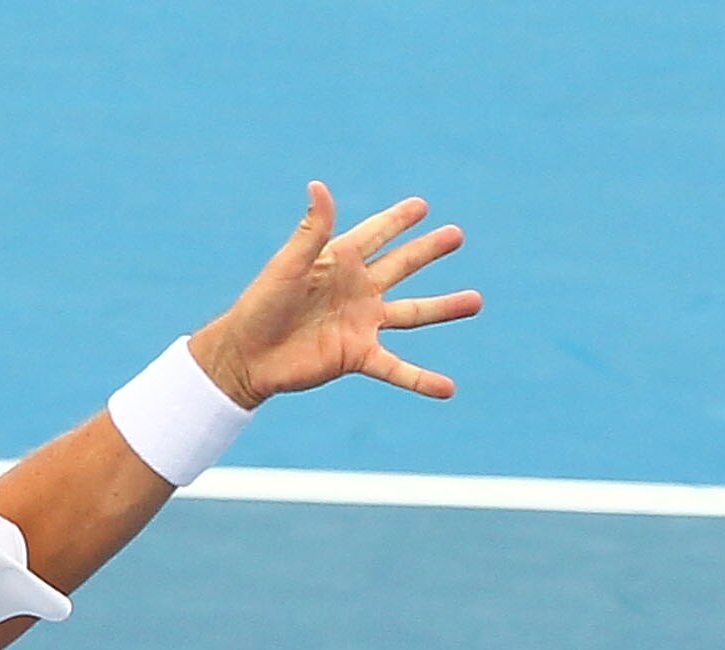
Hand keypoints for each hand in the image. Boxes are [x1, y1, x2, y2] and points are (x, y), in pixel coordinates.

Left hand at [191, 184, 480, 409]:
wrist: (247, 356)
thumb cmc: (261, 305)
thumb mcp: (288, 264)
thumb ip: (312, 229)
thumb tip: (318, 186)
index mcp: (340, 260)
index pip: (377, 233)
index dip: (398, 220)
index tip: (421, 206)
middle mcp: (357, 289)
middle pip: (403, 265)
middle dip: (428, 250)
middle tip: (457, 235)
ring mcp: (362, 323)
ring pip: (412, 312)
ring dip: (444, 308)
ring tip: (476, 301)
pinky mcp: (358, 356)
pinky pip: (397, 368)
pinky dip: (422, 379)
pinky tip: (448, 388)